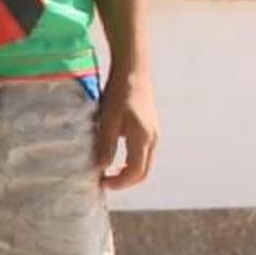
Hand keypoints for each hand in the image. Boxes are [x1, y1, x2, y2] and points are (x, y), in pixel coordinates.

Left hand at [95, 70, 158, 190]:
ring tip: (109, 173)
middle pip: (143, 173)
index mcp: (143, 138)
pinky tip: (117, 159)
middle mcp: (152, 139)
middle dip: (124, 182)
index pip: (135, 172)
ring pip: (145, 165)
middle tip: (105, 182)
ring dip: (128, 173)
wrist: (133, 71)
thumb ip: (106, 145)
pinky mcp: (151, 130)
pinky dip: (132, 163)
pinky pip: (144, 155)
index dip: (119, 183)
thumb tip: (102, 168)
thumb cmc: (119, 94)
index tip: (102, 183)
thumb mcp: (108, 120)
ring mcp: (154, 135)